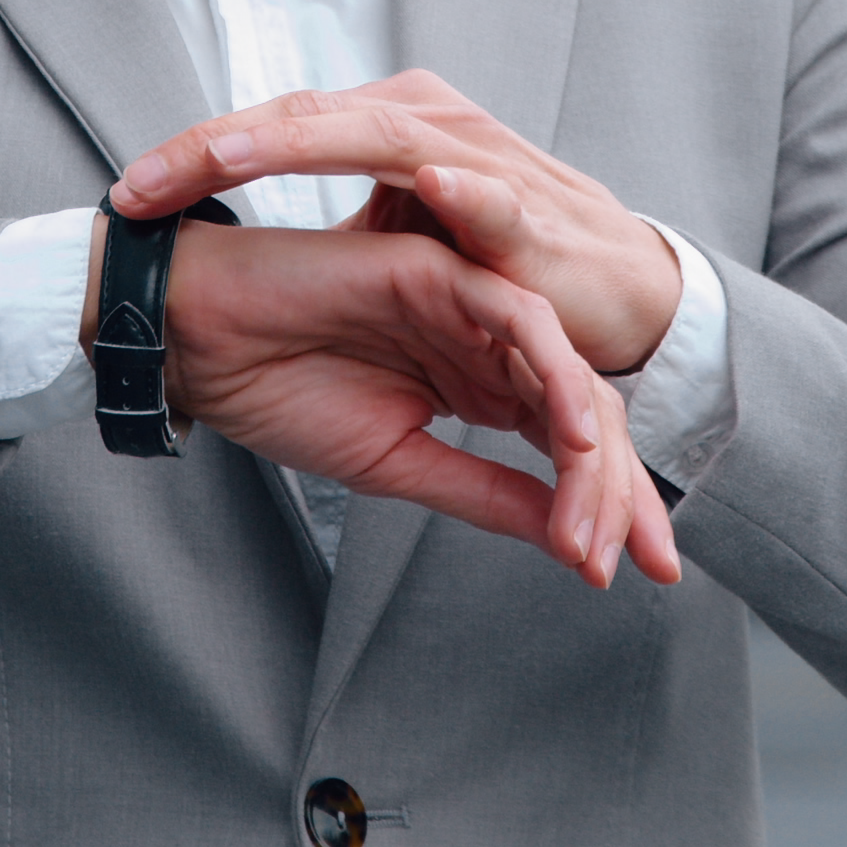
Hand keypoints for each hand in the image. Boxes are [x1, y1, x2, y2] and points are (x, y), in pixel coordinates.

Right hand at [83, 210, 678, 587]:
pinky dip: (556, 376)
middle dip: (626, 489)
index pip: (568, 439)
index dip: (610, 505)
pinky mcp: (439, 271)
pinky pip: (520, 318)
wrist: (200, 341)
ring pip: (567, 368)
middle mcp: (484, 338)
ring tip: (595, 527)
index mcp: (477, 377)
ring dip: (593, 452)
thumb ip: (487, 494)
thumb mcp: (401, 465)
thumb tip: (572, 545)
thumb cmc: (279, 389)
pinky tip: (573, 437)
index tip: (637, 575)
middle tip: (646, 562)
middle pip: (586, 407)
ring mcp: (466, 300)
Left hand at [112, 72, 682, 373]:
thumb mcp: (407, 220)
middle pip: (305, 120)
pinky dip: (459, 186)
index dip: (202, 153)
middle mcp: (426, 123)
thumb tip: (260, 216)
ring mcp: (479, 162)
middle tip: (144, 179)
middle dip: (219, 149)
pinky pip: (490, 198)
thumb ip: (348, 205)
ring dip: (303, 145)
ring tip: (230, 157)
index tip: (128, 191)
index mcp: (389, 122)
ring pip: (378, 138)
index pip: (281, 124)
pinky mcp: (531, 218)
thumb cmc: (503, 248)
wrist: (618, 285)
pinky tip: (428, 178)